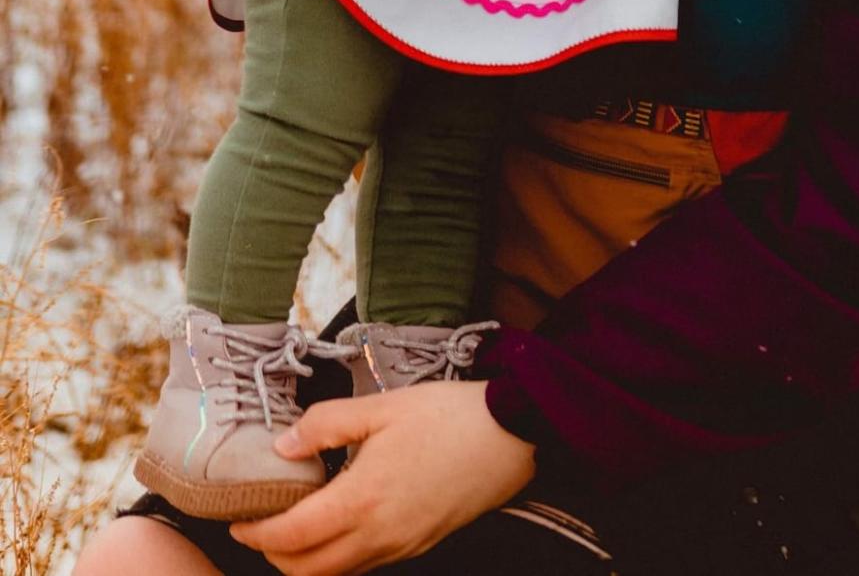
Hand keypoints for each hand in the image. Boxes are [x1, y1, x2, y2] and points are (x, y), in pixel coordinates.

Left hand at [230, 380, 534, 574]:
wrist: (512, 434)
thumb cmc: (448, 414)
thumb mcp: (383, 406)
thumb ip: (325, 425)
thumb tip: (283, 445)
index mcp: (362, 499)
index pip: (292, 537)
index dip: (257, 534)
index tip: (238, 521)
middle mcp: (378, 535)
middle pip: (308, 571)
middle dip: (275, 557)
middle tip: (260, 528)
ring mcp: (402, 545)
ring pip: (338, 574)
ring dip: (306, 561)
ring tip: (295, 526)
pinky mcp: (421, 544)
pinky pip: (367, 564)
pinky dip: (340, 556)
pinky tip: (339, 522)